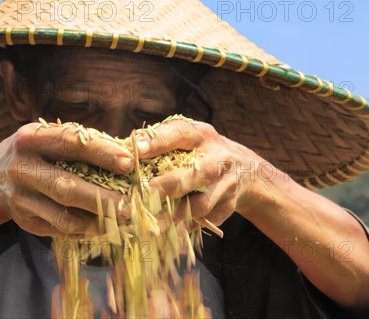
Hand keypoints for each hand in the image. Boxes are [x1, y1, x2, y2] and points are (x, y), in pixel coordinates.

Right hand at [0, 122, 133, 237]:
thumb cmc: (34, 152)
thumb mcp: (45, 137)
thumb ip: (78, 143)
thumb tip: (126, 154)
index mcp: (30, 140)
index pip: (68, 144)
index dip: (100, 153)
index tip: (128, 162)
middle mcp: (22, 169)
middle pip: (65, 186)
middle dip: (102, 197)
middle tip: (132, 204)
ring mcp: (21, 199)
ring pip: (62, 215)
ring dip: (97, 221)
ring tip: (125, 221)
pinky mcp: (25, 222)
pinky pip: (60, 229)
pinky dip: (86, 230)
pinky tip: (107, 228)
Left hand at [135, 118, 267, 226]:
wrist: (245, 171)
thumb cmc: (200, 151)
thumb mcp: (187, 139)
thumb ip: (160, 143)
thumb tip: (122, 152)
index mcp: (201, 135)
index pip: (180, 134)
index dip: (158, 142)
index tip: (136, 151)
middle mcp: (218, 158)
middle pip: (197, 173)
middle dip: (168, 185)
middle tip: (143, 194)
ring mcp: (226, 185)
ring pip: (201, 204)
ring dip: (173, 216)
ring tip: (148, 224)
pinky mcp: (227, 208)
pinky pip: (202, 222)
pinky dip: (181, 230)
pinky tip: (160, 235)